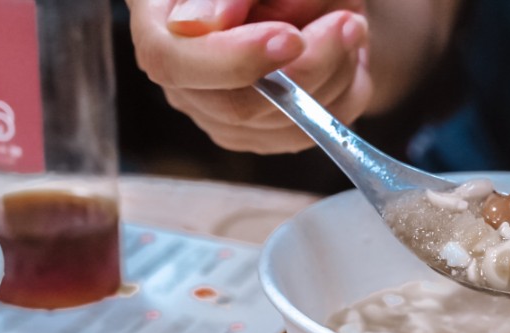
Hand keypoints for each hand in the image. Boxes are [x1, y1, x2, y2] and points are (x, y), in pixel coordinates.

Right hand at [126, 0, 370, 153]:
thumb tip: (206, 22)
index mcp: (159, 20)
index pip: (171, 60)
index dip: (233, 58)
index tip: (291, 37)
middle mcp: (183, 77)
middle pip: (238, 106)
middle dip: (308, 67)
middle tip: (348, 23)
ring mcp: (220, 113)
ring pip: (284, 125)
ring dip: (334, 72)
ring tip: (350, 24)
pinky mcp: (262, 134)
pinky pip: (311, 131)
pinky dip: (341, 91)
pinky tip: (345, 53)